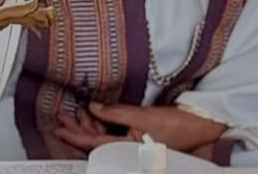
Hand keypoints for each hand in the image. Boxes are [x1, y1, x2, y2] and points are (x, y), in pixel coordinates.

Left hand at [54, 101, 226, 153]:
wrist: (197, 127)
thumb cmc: (174, 124)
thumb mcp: (143, 116)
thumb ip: (117, 112)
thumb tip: (93, 106)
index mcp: (126, 150)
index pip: (93, 142)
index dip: (75, 134)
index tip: (59, 127)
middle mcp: (125, 150)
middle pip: (96, 140)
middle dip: (79, 128)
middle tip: (62, 116)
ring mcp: (130, 145)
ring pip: (104, 136)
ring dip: (90, 125)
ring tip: (75, 113)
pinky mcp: (137, 138)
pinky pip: (114, 133)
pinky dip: (103, 124)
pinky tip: (95, 114)